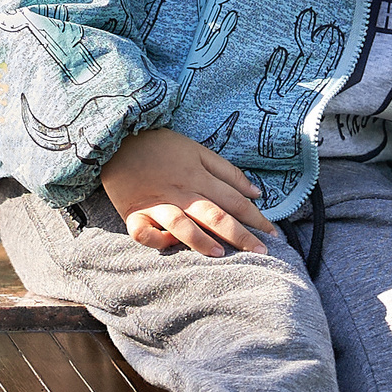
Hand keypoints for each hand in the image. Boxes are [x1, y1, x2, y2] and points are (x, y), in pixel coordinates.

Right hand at [101, 127, 276, 256]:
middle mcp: (180, 192)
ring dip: (201, 240)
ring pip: (181, 225)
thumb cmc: (161, 146)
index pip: (233, 200)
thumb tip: (256, 192)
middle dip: (240, 234)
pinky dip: (155, 241)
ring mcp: (155, 204)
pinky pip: (142, 232)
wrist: (118, 138)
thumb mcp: (198, 150)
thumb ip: (227, 172)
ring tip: (221, 254)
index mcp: (198, 176)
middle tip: (261, 252)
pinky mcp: (133, 213)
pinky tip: (169, 246)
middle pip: (214, 215)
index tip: (273, 233)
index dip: (255, 217)